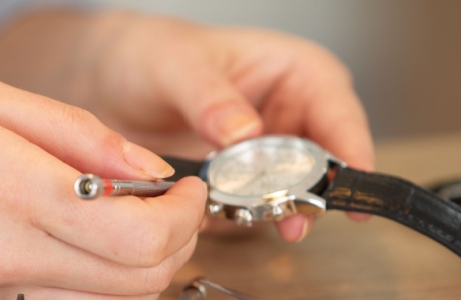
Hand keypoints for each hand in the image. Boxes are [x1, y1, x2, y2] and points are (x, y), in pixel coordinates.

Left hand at [0, 10, 374, 241]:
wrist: (109, 82)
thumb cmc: (151, 53)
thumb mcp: (177, 66)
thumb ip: (211, 98)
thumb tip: (245, 133)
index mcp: (296, 73)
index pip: (339, 114)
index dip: (351, 151)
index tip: (349, 183)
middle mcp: (291, 117)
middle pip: (324, 165)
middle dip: (310, 193)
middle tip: (292, 217)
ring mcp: (268, 157)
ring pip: (293, 194)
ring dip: (273, 211)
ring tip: (252, 217)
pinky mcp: (242, 187)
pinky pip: (252, 212)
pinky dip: (238, 218)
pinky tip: (215, 212)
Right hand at [0, 74, 205, 297]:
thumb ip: (71, 133)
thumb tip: (144, 166)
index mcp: (14, 194)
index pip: (141, 237)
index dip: (185, 217)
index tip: (186, 190)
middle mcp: (8, 262)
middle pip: (140, 287)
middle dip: (177, 246)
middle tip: (169, 207)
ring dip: (141, 272)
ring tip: (127, 223)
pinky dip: (94, 287)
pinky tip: (79, 247)